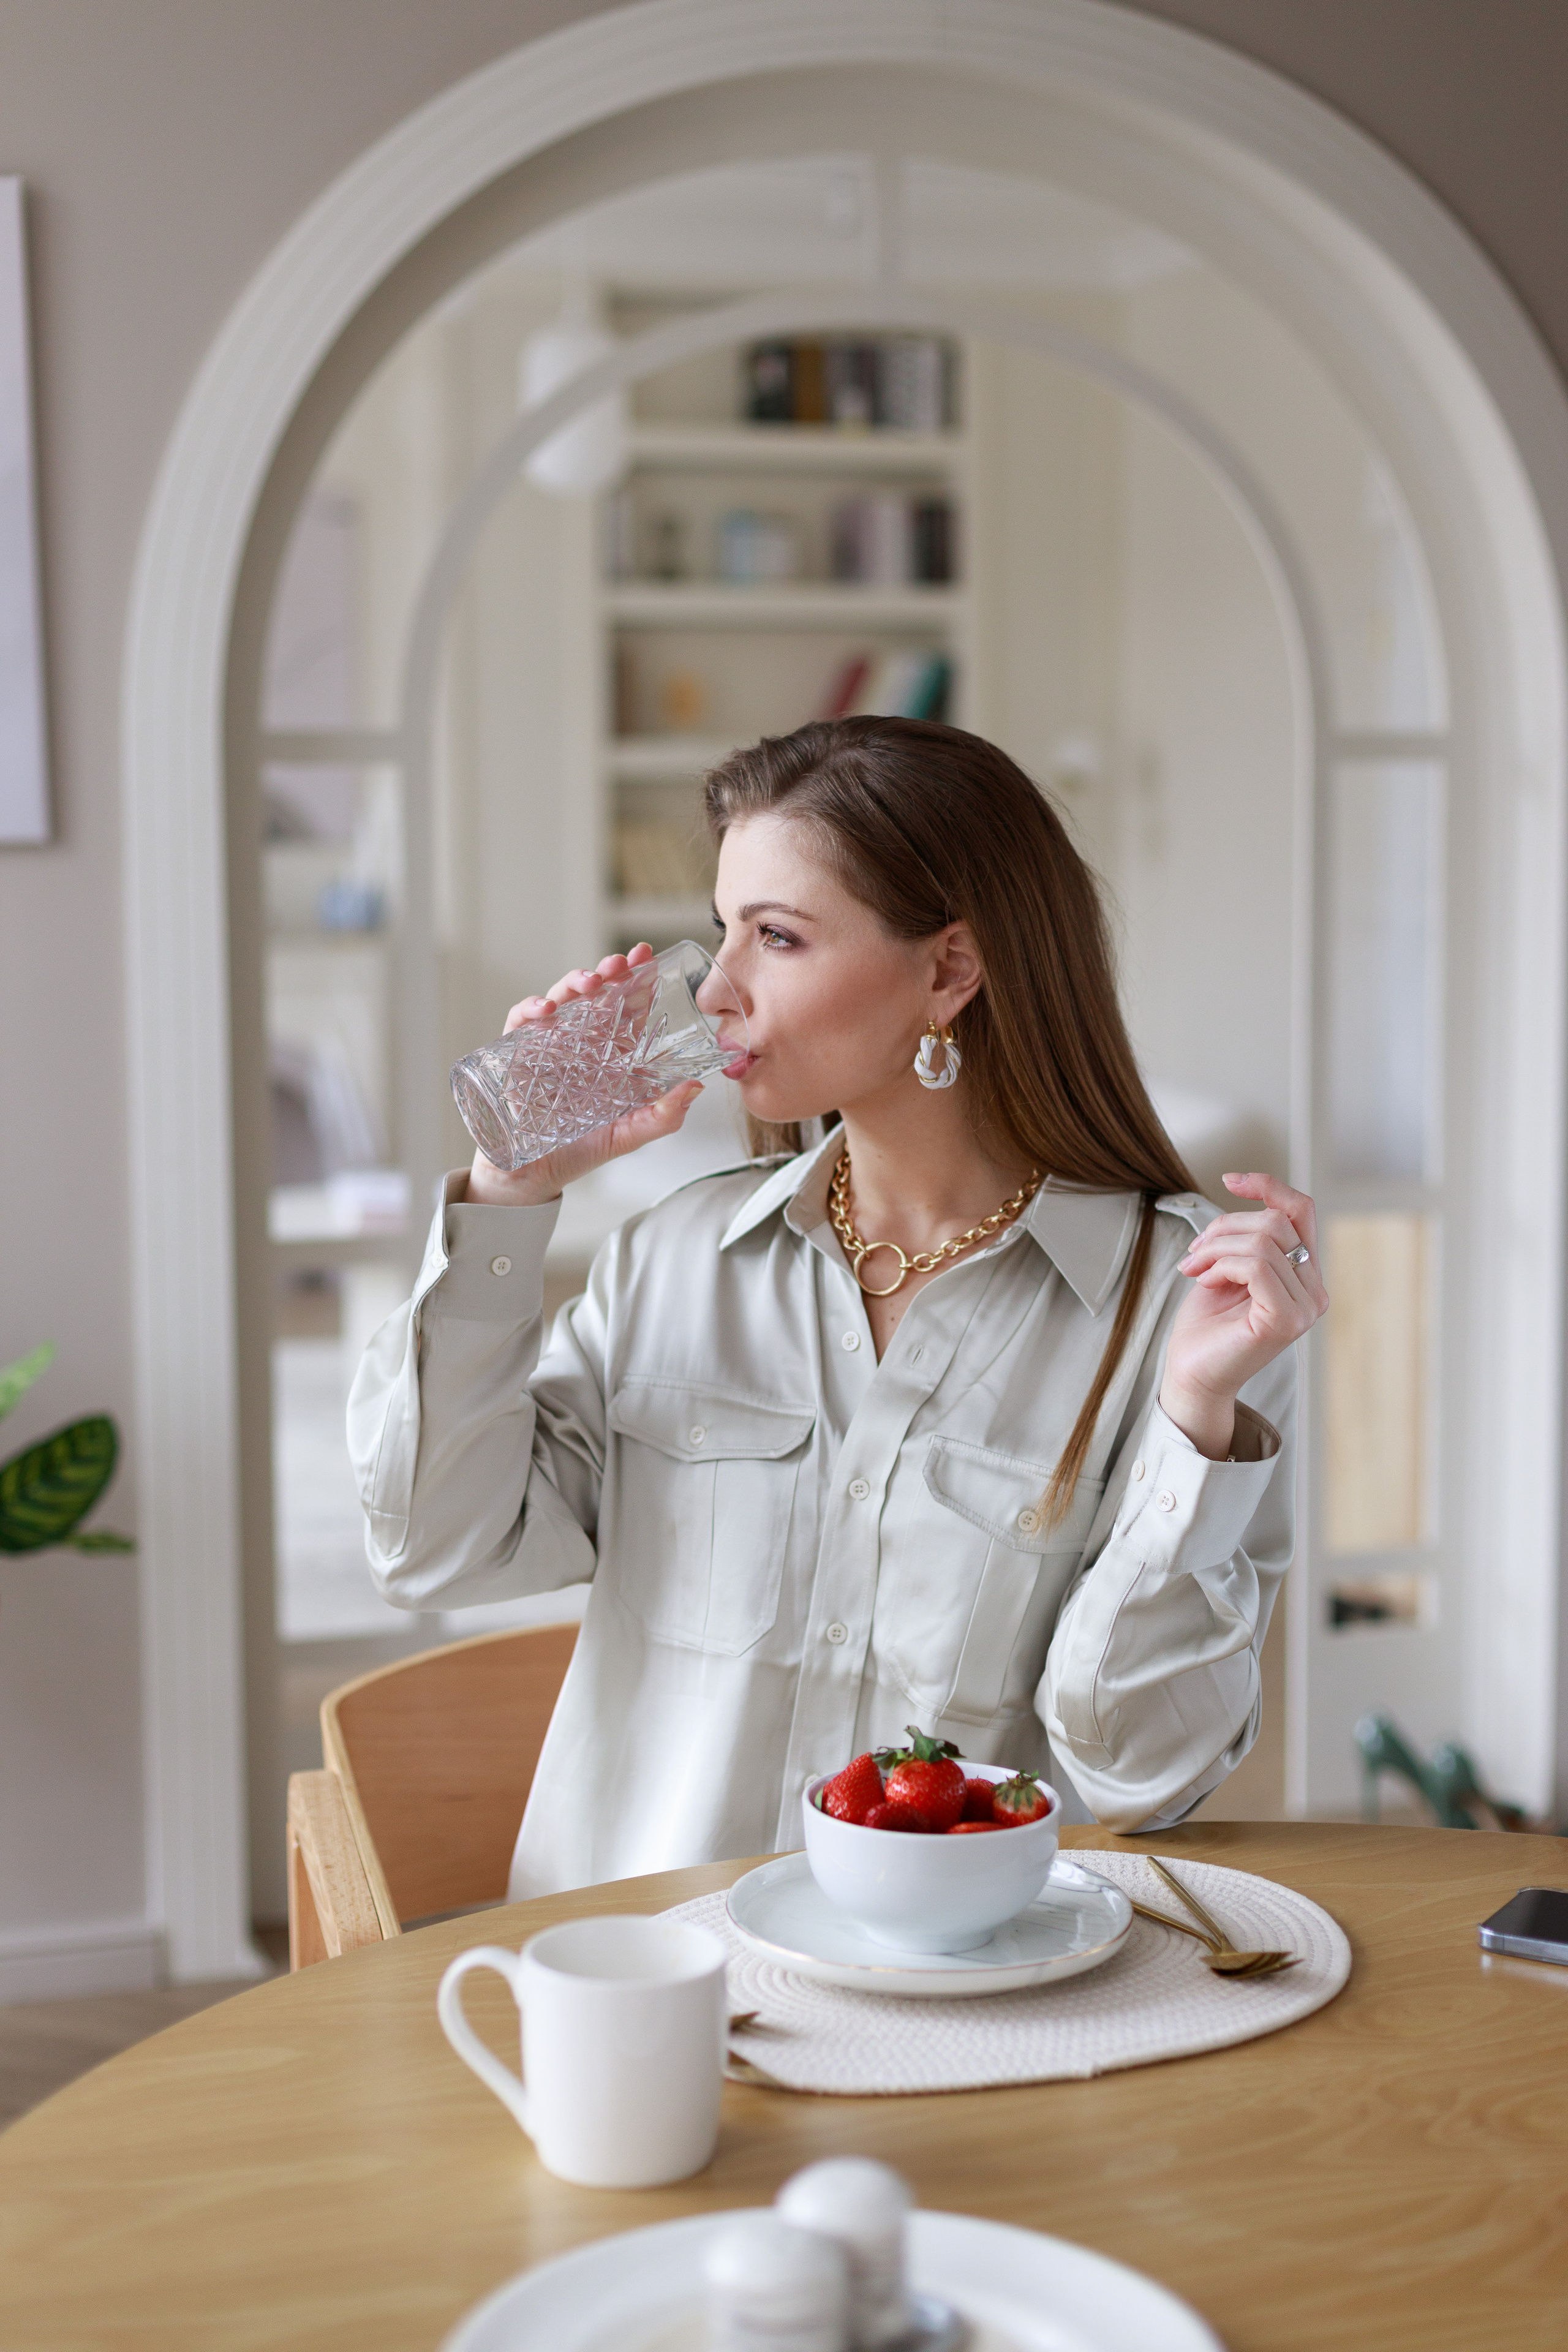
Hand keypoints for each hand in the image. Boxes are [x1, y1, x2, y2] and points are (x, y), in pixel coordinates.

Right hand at [463, 945, 701, 1207]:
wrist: (533, 1176)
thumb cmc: (581, 1150)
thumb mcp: (629, 1134)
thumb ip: (663, 1115)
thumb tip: (696, 1087)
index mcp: (610, 1054)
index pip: (626, 1008)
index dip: (636, 981)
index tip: (648, 958)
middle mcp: (580, 1043)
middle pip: (595, 995)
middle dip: (608, 972)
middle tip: (621, 961)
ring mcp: (547, 1045)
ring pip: (561, 999)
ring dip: (574, 983)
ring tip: (591, 980)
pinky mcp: (516, 1054)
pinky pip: (519, 1021)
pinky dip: (530, 1008)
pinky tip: (546, 1010)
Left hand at [1158, 1173, 1327, 1459]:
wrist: (1191, 1373)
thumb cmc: (1207, 1326)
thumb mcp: (1229, 1266)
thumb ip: (1249, 1238)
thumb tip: (1250, 1199)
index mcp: (1306, 1275)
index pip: (1301, 1210)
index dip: (1268, 1185)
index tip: (1230, 1180)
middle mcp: (1314, 1291)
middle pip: (1276, 1221)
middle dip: (1225, 1228)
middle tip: (1195, 1253)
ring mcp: (1305, 1307)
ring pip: (1263, 1241)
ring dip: (1216, 1248)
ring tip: (1195, 1269)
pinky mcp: (1286, 1319)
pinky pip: (1256, 1265)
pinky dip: (1222, 1265)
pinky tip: (1206, 1282)